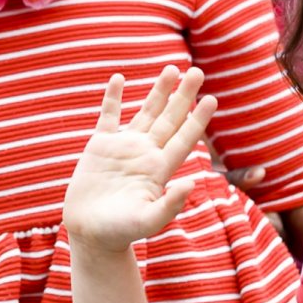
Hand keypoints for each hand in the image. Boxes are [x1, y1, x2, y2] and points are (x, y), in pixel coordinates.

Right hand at [63, 68, 216, 253]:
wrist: (90, 234)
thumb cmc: (120, 232)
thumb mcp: (148, 222)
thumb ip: (170, 205)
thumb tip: (192, 183)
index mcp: (160, 169)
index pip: (183, 138)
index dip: (198, 119)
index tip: (212, 99)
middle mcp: (145, 154)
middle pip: (169, 119)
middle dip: (183, 95)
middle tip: (197, 71)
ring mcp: (123, 148)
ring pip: (145, 113)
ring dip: (158, 91)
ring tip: (171, 68)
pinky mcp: (99, 146)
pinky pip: (108, 116)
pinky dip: (112, 97)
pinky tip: (118, 78)